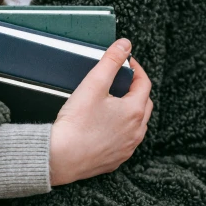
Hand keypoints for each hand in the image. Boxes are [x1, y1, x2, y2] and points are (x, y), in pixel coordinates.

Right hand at [49, 39, 152, 185]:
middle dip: (135, 90)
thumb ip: (110, 61)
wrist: (60, 158)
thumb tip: (124, 45)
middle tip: (121, 82)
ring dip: (130, 112)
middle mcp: (136, 132)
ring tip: (114, 104)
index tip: (127, 63)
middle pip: (144, 105)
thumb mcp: (93, 84)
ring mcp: (127, 149)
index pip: (144, 83)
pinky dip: (121, 131)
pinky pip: (125, 143)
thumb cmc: (75, 125)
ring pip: (137, 125)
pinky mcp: (115, 161)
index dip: (136, 69)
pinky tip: (107, 128)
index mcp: (134, 111)